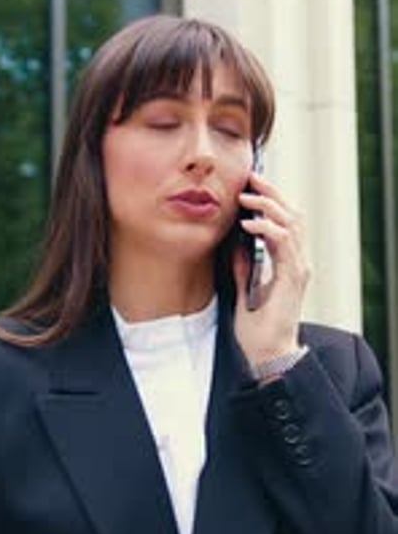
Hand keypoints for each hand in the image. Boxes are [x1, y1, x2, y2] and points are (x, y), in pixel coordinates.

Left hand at [232, 172, 310, 364]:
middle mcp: (297, 263)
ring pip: (291, 224)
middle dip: (272, 194)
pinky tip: (247, 224)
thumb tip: (235, 246)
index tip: (250, 186)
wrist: (268, 357)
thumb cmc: (258, 331)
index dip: (270, 201)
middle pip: (292, 216)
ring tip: (245, 196)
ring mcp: (297, 270)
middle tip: (251, 177)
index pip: (285, 222)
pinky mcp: (292, 279)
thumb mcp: (245, 292)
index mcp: (288, 264)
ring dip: (268, 206)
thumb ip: (244, 268)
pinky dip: (266, 229)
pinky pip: (283, 245)